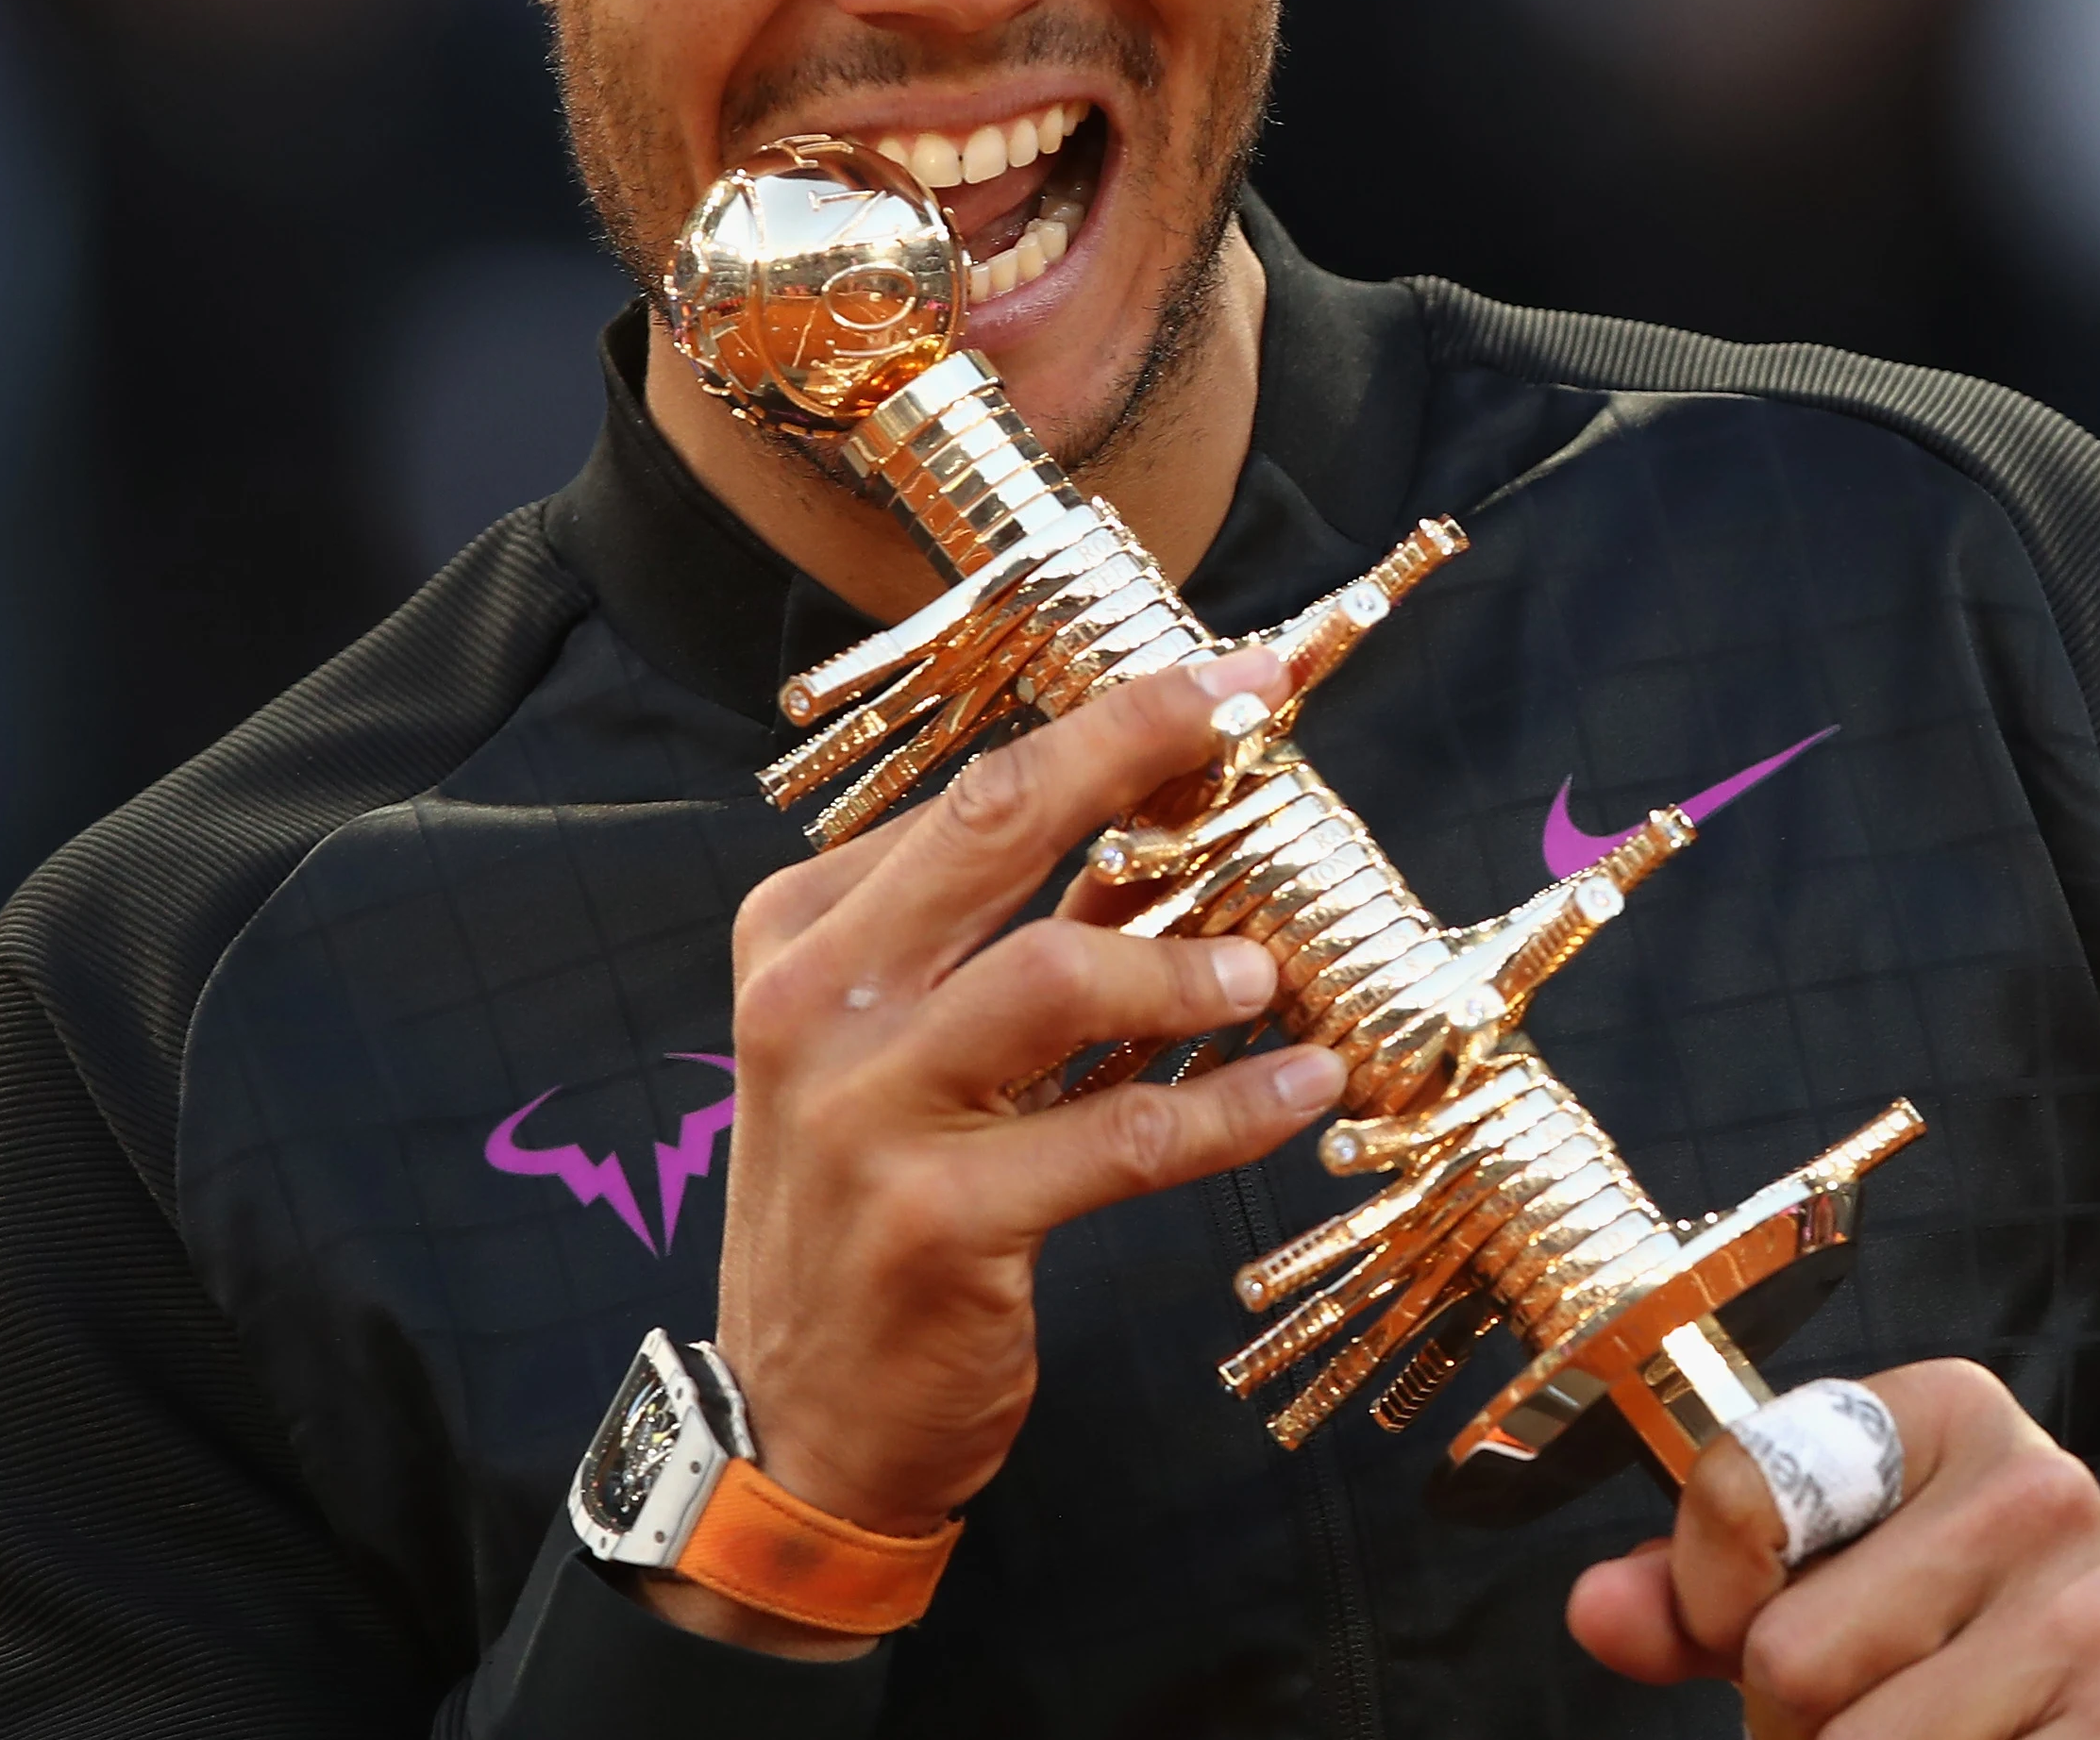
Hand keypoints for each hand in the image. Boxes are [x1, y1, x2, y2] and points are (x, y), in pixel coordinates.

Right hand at [656, 646, 1346, 1655]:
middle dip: (1141, 744)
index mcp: (802, 935)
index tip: (1225, 680)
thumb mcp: (906, 1049)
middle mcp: (814, 1003)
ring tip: (1265, 978)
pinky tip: (1301, 1090)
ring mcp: (864, 1112)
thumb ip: (1011, 939)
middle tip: (1257, 712)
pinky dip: (1230, 1110)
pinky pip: (1120, 1137)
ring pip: (1058, 976)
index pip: (973, 792)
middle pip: (999, 823)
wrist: (799, 1417)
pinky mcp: (936, 1220)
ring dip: (1190, 965)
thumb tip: (1168, 825)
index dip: (1113, 724)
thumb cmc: (874, 1204)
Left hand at [1566, 1361, 2099, 1737]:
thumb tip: (1597, 1609)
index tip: (1754, 1623)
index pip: (1739, 1494)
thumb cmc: (1972, 1647)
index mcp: (1949, 1415)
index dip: (1711, 1598)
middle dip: (1800, 1723)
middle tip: (1888, 1710)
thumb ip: (1706, 1594)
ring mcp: (2095, 1617)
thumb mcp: (1841, 1585)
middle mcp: (2038, 1491)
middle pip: (1785, 1657)